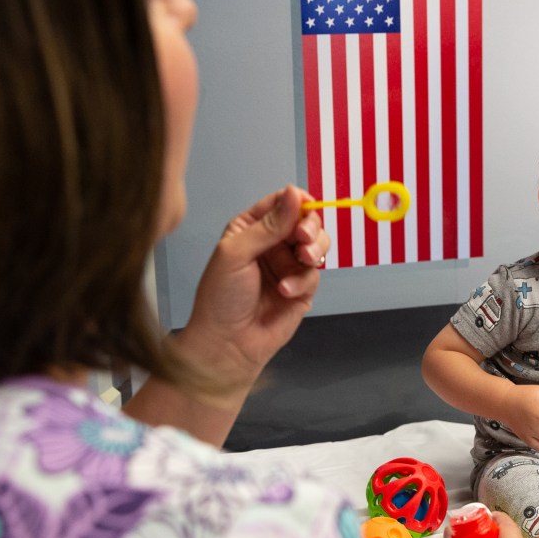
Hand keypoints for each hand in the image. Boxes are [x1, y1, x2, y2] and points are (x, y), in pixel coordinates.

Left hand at [178, 186, 330, 388]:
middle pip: (305, 221)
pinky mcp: (301, 289)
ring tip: (303, 259)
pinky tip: (285, 291)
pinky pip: (313, 275)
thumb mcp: (237, 253)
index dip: (296, 201)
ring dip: (314, 249)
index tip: (305, 206)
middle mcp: (271, 244)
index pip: (281, 203)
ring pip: (317, 245)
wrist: (227, 344)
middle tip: (303, 238)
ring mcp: (287, 266)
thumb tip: (293, 193)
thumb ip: (269, 224)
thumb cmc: (220, 298)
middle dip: (310, 226)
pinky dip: (302, 281)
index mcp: (251, 228)